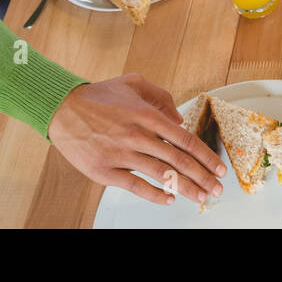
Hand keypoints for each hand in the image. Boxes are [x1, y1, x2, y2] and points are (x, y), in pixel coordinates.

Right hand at [48, 74, 225, 205]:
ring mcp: (121, 154)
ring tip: (200, 198)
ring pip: (161, 175)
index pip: (185, 140)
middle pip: (179, 161)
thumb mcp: (133, 83)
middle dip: (202, 177)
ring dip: (185, 189)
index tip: (219, 168)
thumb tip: (179, 118)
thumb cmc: (98, 97)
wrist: (61, 108)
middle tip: (217, 189)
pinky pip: (135, 186)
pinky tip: (168, 198)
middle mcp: (137, 135)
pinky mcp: (105, 171)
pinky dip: (154, 194)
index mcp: (147, 115)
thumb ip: (161, 97)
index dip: (206, 156)